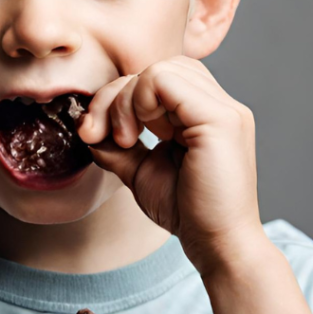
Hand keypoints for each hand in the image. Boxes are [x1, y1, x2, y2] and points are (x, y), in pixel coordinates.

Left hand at [78, 56, 266, 274]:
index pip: (157, 79)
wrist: (218, 246)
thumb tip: (90, 128)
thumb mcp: (141, 171)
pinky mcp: (220, 118)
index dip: (119, 98)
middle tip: (104, 136)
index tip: (97, 134)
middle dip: (116, 95)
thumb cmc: (188, 213)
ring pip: (159, 69)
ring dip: (126, 99)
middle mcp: (218, 105)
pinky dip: (138, 101)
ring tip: (124, 140)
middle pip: (156, 67)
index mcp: (204, 114)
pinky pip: (165, 80)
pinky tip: (136, 137)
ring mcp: (223, 108)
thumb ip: (118, 147)